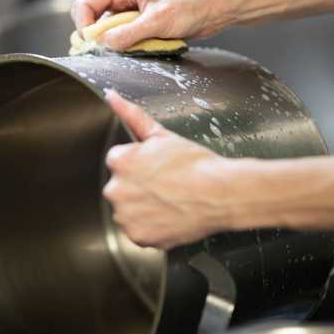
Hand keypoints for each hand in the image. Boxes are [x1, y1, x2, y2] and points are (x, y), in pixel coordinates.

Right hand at [71, 0, 226, 49]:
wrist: (212, 11)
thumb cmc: (190, 8)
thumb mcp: (158, 22)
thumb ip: (129, 33)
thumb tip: (103, 44)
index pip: (85, 4)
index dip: (84, 26)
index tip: (94, 44)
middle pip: (93, 18)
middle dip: (98, 36)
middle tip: (110, 50)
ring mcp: (129, 10)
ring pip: (107, 30)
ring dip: (115, 42)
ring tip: (133, 47)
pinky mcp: (138, 22)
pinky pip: (122, 36)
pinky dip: (127, 45)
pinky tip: (141, 47)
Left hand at [102, 91, 236, 249]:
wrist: (221, 193)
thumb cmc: (196, 164)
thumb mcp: (163, 135)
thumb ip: (132, 115)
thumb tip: (112, 96)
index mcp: (119, 162)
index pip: (120, 163)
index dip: (142, 165)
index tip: (160, 169)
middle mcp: (116, 190)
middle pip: (122, 188)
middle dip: (139, 187)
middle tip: (167, 186)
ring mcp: (127, 217)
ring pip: (130, 211)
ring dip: (144, 208)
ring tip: (171, 201)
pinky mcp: (139, 237)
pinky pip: (140, 232)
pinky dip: (153, 227)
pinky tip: (170, 216)